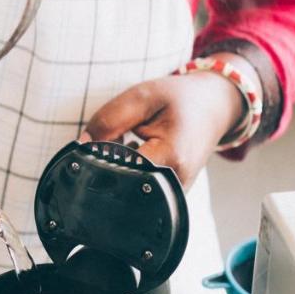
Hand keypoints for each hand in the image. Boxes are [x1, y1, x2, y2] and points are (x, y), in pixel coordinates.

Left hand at [81, 70, 245, 188]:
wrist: (213, 107)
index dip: (102, 153)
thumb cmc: (179, 100)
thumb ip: (109, 119)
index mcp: (171, 156)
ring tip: (137, 140)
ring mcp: (175, 195)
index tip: (108, 136)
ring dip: (120, 165)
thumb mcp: (142, 96)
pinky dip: (130, 170)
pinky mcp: (171, 197)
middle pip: (120, 182)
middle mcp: (175, 184)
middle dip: (110, 160)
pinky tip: (140, 152)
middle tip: (127, 133)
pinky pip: (137, 189)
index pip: (117, 168)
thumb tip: (82, 146)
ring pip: (127, 188)